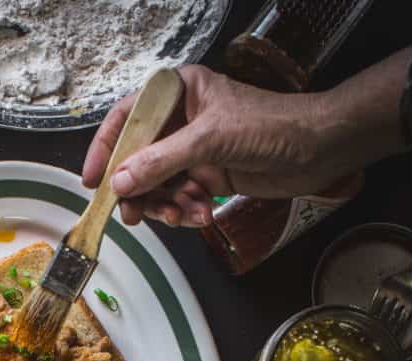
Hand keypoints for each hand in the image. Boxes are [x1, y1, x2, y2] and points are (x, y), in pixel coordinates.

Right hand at [83, 65, 329, 227]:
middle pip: (137, 159)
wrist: (317, 150)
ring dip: (165, 205)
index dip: (106, 149)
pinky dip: (184, 211)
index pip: (127, 118)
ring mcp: (192, 150)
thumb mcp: (210, 141)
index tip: (93, 181)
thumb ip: (161, 161)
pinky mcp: (205, 176)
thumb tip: (120, 183)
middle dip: (138, 190)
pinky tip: (200, 214)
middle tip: (133, 215)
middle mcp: (180, 120)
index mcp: (178, 93)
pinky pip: (178, 198)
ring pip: (156, 185)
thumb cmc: (271, 127)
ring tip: (181, 215)